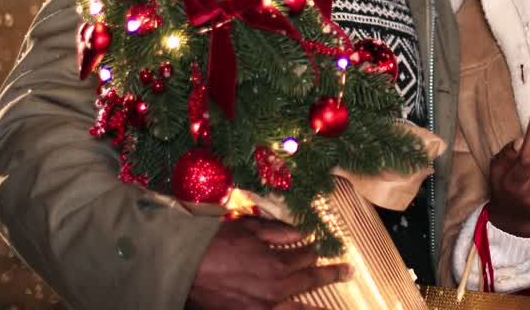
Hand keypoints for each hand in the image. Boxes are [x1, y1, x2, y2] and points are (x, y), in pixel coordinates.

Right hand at [186, 216, 351, 309]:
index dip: (311, 250)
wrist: (182, 267)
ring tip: (334, 309)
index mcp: (277, 265)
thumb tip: (300, 234)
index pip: (305, 257)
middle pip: (308, 282)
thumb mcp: (249, 229)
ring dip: (316, 309)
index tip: (315, 247)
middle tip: (347, 271)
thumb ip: (278, 232)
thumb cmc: (215, 242)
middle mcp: (274, 291)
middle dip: (330, 275)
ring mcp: (261, 309)